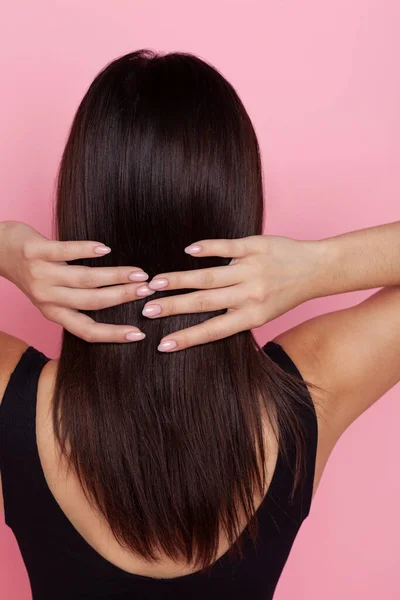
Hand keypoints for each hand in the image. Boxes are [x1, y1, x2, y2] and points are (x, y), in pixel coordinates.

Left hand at [0, 221, 154, 342]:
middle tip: (148, 291)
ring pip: (84, 279)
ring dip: (114, 276)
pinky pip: (65, 251)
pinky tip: (105, 249)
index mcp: (53, 312)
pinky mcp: (35, 252)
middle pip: (91, 302)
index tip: (139, 335)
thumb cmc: (33, 272)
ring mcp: (40, 274)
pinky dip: (86, 250)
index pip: (86, 331)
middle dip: (123, 298)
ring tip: (138, 272)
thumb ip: (77, 300)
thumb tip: (118, 303)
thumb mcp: (52, 294)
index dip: (112, 335)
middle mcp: (47, 298)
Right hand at [143, 235, 322, 350]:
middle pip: (204, 302)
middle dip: (173, 307)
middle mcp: (250, 295)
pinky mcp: (254, 246)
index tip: (162, 345)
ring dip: (180, 280)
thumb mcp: (262, 313)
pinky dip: (207, 248)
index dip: (187, 339)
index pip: (213, 330)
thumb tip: (195, 321)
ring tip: (155, 283)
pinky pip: (227, 247)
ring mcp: (251, 270)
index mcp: (252, 316)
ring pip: (210, 276)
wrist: (315, 269)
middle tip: (147, 310)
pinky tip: (187, 251)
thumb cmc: (284, 294)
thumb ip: (232, 315)